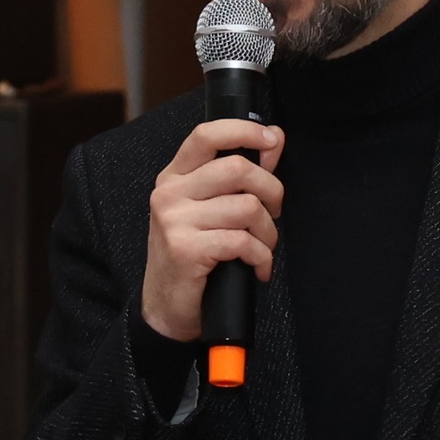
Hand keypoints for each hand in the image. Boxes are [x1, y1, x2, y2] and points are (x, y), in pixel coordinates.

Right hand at [139, 119, 285, 341]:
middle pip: (237, 168)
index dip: (244, 130)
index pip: (207, 135)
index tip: (271, 140)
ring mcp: (174, 221)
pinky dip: (261, 257)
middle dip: (271, 191)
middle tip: (273, 213)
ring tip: (262, 248)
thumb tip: (273, 138)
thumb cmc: (191, 258)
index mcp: (174, 177)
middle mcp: (169, 194)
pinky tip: (257, 268)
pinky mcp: (186, 249)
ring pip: (246, 207)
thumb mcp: (209, 210)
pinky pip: (242, 242)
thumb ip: (239, 175)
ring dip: (268, 232)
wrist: (165, 309)